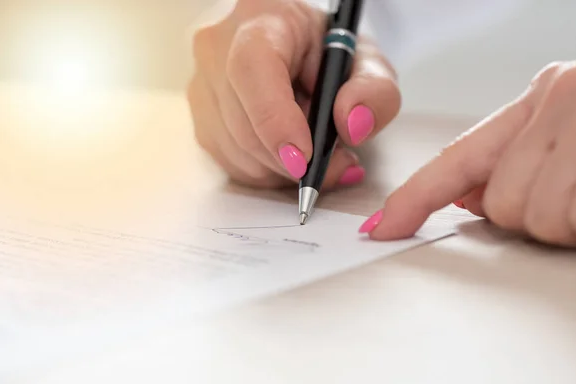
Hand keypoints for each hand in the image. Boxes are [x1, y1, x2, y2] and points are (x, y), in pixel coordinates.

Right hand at [187, 0, 399, 188]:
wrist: (296, 50)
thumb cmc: (327, 53)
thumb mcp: (366, 63)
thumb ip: (373, 90)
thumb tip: (352, 126)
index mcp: (261, 21)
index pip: (252, 68)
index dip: (275, 119)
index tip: (304, 158)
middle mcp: (218, 49)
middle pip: (245, 124)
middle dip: (294, 160)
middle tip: (339, 165)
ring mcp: (202, 86)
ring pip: (238, 152)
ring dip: (284, 168)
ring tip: (316, 150)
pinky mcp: (202, 119)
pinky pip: (233, 165)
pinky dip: (269, 171)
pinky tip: (291, 153)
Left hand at [360, 61, 575, 253]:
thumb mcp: (568, 139)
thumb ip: (511, 162)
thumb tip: (470, 198)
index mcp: (544, 93)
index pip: (458, 155)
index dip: (415, 197)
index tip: (381, 225)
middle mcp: (563, 100)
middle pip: (498, 201)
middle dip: (530, 213)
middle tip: (575, 192)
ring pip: (533, 219)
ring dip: (568, 222)